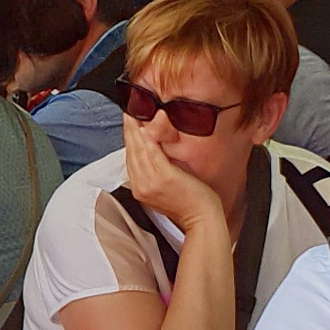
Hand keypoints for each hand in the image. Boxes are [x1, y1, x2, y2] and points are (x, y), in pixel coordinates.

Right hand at [120, 104, 225, 235]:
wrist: (201, 219)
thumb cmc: (188, 205)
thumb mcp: (165, 188)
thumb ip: (155, 172)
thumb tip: (153, 153)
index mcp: (140, 187)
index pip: (129, 156)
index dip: (128, 137)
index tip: (129, 121)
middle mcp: (141, 185)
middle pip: (131, 150)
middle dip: (129, 128)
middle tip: (130, 109)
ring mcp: (151, 182)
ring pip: (139, 149)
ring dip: (136, 128)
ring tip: (137, 111)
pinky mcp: (165, 177)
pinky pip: (153, 152)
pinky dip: (150, 137)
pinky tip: (148, 125)